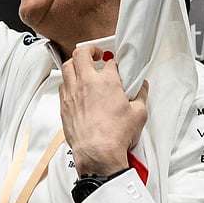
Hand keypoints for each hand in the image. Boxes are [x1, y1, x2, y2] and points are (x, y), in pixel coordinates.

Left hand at [60, 45, 148, 176]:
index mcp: (107, 81)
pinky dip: (67, 81)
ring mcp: (72, 92)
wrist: (97, 152)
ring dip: (74, 63)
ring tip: (81, 67)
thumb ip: (140, 96)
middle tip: (94, 54)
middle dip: (89, 50)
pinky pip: (62, 85)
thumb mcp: (139, 114)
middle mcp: (86, 83)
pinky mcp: (64, 104)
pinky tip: (74, 87)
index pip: (109, 63)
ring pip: (67, 67)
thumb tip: (142, 86)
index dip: (112, 62)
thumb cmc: (116, 134)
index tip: (114, 66)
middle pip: (81, 54)